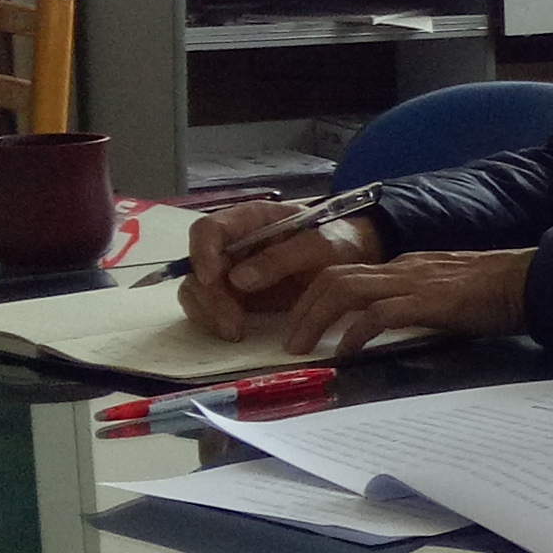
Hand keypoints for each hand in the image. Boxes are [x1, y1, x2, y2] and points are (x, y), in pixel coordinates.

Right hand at [177, 199, 387, 340]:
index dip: (202, 253)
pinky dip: (215, 321)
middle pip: (198, 266)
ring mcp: (231, 270)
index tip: (214, 279)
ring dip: (209, 313)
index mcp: (250, 220)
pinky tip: (236, 332)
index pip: (208, 230)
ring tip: (235, 332)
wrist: (355, 257)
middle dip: (209, 297)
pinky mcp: (236, 295)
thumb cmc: (337, 240)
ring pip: (198, 290)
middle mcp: (232, 244)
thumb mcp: (319, 244)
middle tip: (232, 323)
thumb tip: (239, 279)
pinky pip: (211, 308)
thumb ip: (282, 257)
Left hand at [269, 246, 537, 360]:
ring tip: (301, 347)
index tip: (301, 323)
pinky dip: (354, 331)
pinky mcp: (426, 301)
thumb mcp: (447, 291)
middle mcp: (401, 268)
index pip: (346, 273)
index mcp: (405, 267)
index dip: (315, 297)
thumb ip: (419, 301)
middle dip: (303, 308)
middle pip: (333, 277)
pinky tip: (345, 351)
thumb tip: (394, 324)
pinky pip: (378, 313)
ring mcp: (412, 282)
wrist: (530, 281)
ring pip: (343, 288)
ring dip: (315, 318)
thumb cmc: (497, 291)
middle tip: (289, 341)